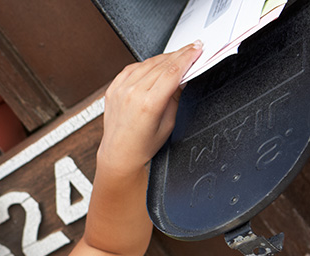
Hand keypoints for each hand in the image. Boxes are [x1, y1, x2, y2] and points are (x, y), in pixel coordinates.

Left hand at [98, 41, 202, 171]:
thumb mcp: (168, 123)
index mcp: (148, 103)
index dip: (187, 57)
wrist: (119, 153)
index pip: (173, 72)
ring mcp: (120, 90)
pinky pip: (132, 68)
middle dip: (179, 54)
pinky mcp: (113, 88)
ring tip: (176, 56)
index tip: (197, 49)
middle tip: (192, 48)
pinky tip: (154, 64)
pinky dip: (145, 64)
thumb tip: (183, 77)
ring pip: (147, 63)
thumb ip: (175, 97)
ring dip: (164, 57)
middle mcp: (132, 94)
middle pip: (161, 64)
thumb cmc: (143, 144)